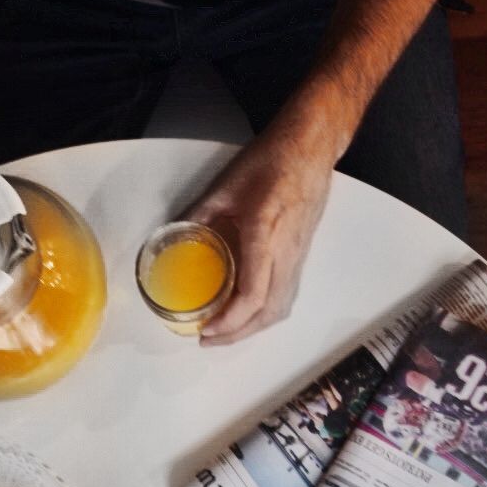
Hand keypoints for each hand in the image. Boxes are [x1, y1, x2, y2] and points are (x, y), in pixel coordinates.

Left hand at [185, 111, 339, 345]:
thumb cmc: (272, 160)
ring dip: (253, 328)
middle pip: (267, 312)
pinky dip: (265, 314)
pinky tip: (247, 314)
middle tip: (209, 339)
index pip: (252, 294)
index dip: (230, 321)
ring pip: (280, 308)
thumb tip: (174, 236)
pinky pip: (286, 296)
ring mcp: (296, 256)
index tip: (207, 329)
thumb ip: (198, 215)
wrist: (312, 147)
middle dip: (237, 334)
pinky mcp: (300, 255)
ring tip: (226, 332)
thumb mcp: (226, 185)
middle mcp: (284, 252)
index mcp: (264, 234)